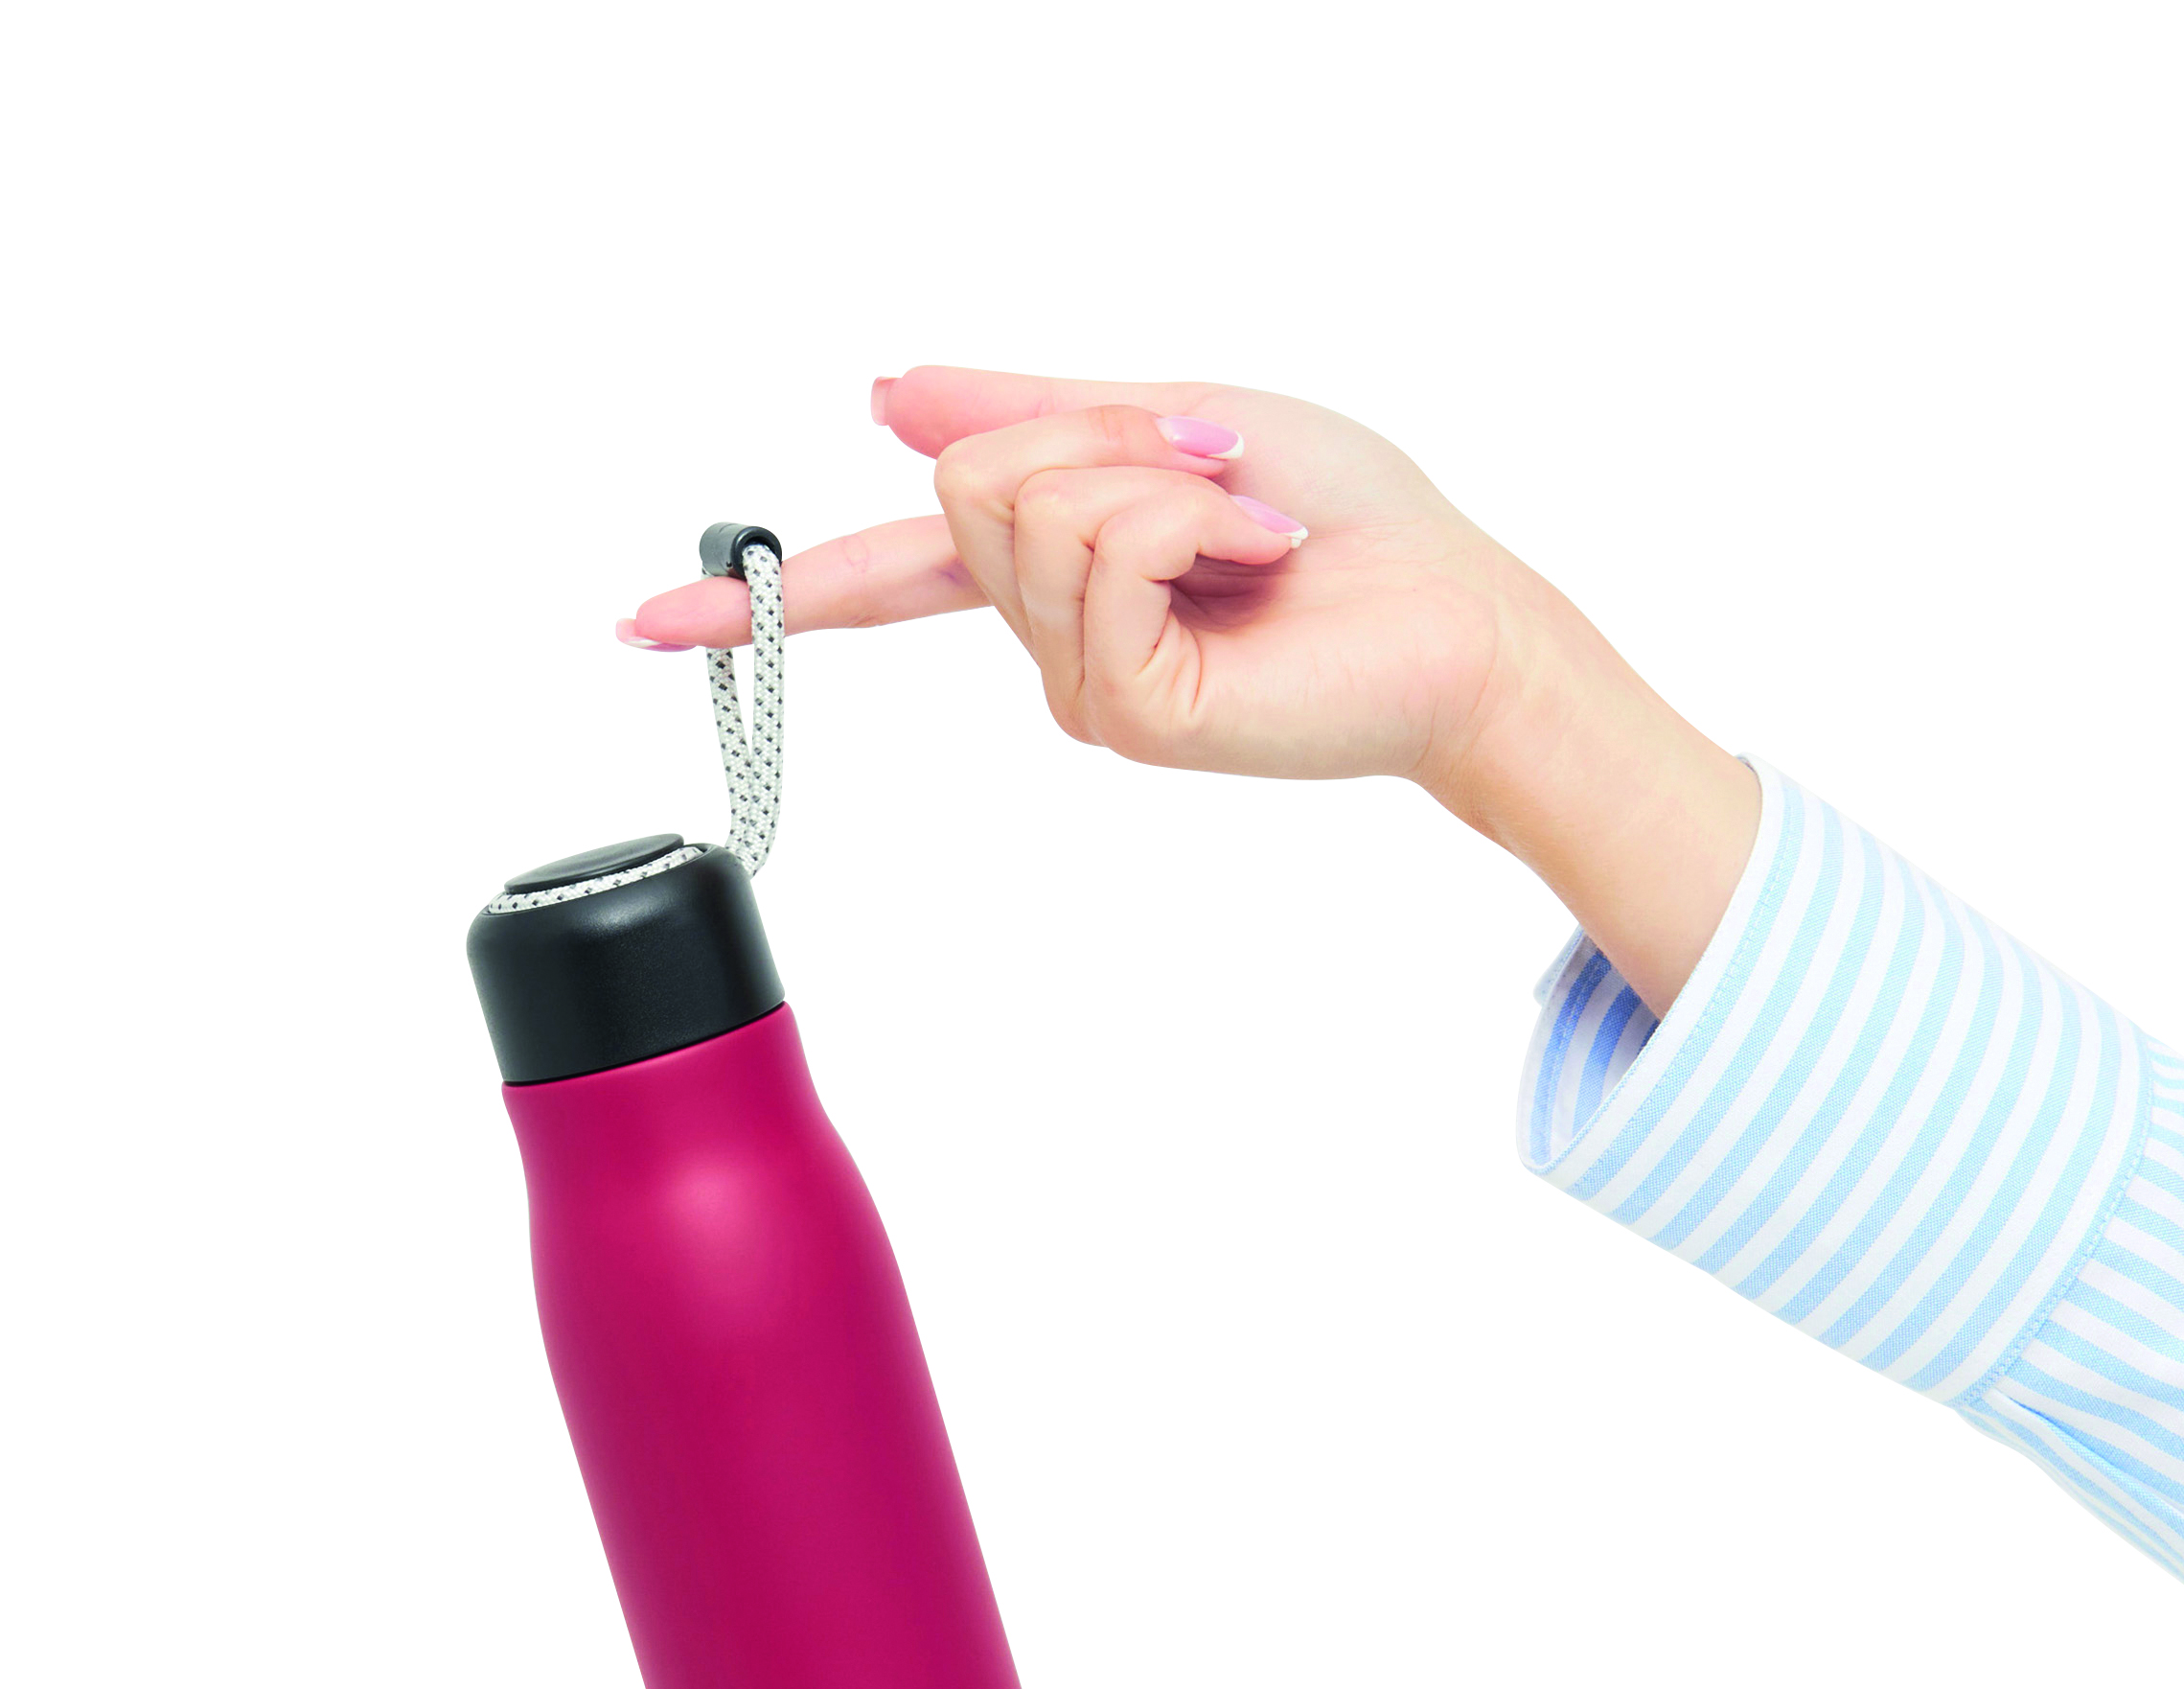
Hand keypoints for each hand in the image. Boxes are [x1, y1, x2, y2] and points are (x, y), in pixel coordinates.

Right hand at [621, 366, 1758, 1010]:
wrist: (1459, 615)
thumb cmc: (1351, 523)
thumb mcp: (1172, 417)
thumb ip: (1027, 411)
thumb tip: (884, 394)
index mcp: (1054, 576)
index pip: (882, 581)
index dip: (763, 592)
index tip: (640, 620)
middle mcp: (1052, 644)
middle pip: (970, 483)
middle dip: (1098, 433)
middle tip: (1216, 471)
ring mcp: (1085, 692)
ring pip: (1027, 512)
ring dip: (1152, 472)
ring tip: (1245, 526)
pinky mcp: (1134, 713)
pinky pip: (1096, 559)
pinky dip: (1184, 518)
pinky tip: (1254, 558)